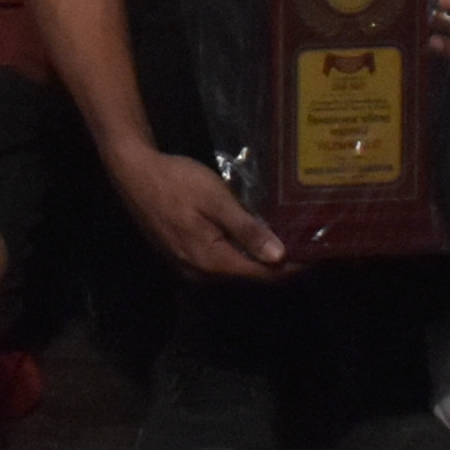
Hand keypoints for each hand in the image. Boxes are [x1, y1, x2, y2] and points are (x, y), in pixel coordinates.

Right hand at [98, 134, 290, 283]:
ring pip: (234, 269)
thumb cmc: (176, 182)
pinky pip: (220, 261)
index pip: (263, 274)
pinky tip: (252, 236)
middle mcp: (201, 273)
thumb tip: (280, 257)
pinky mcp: (182, 256)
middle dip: (278, 263)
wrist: (133, 174)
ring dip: (259, 258)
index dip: (292, 267)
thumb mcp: (216, 200)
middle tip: (305, 243)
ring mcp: (189, 267)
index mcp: (211, 261)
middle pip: (249, 275)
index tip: (316, 254)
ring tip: (286, 238)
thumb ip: (247, 230)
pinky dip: (240, 253)